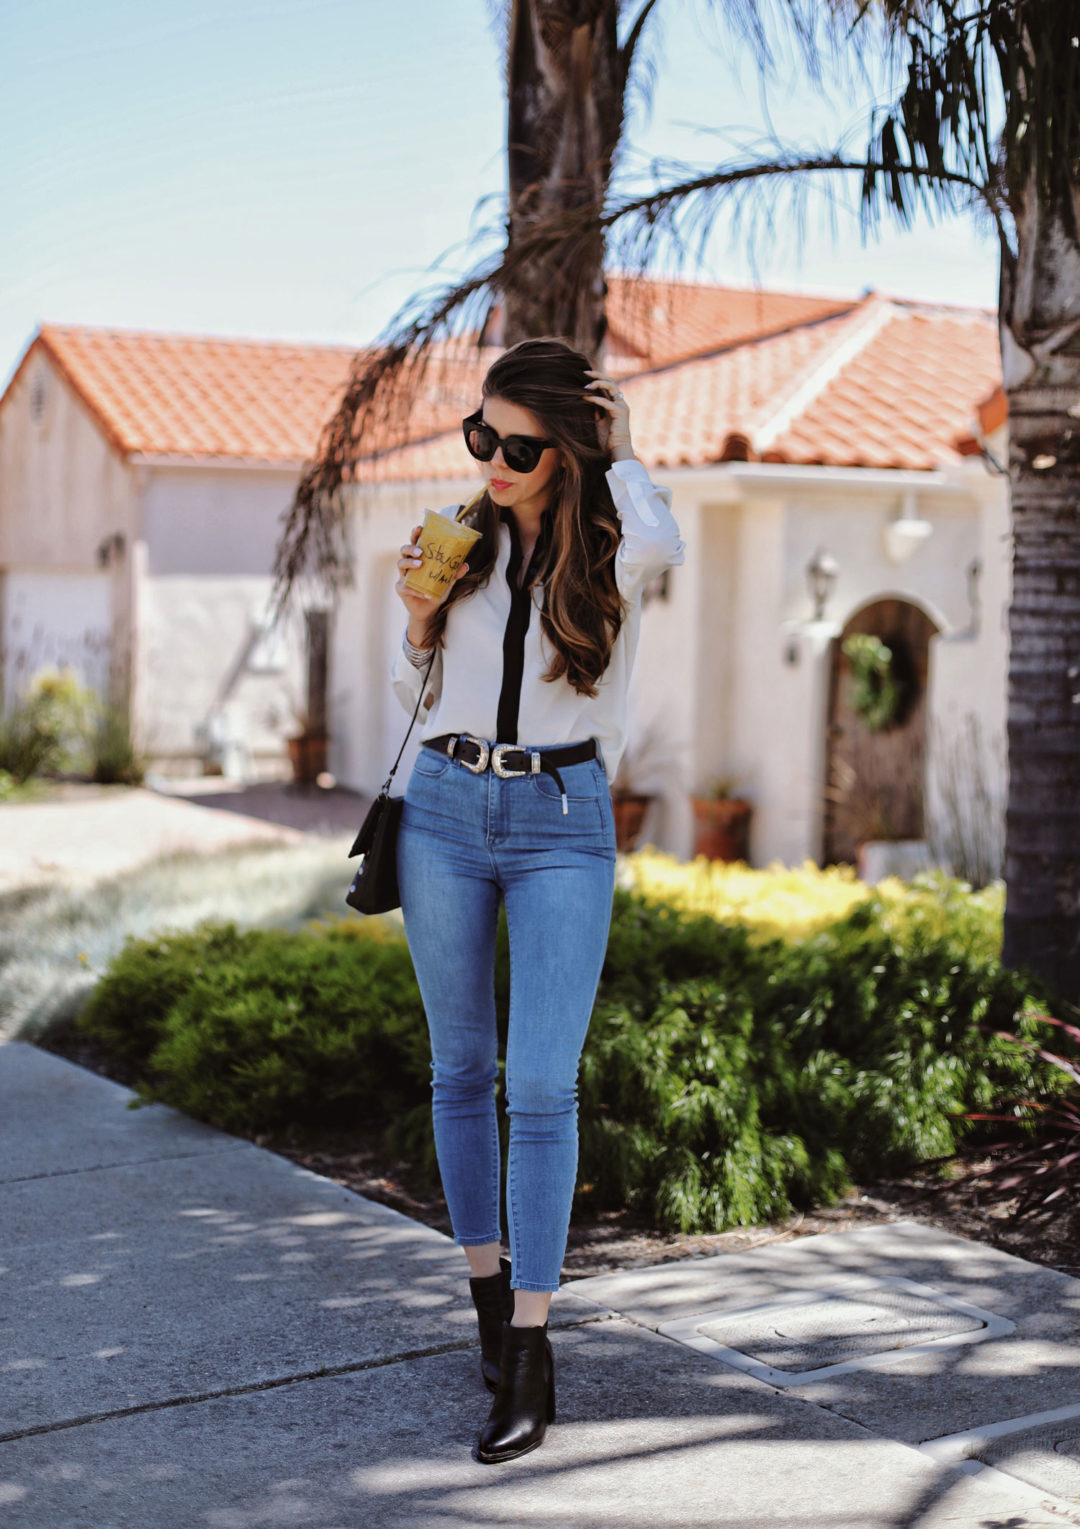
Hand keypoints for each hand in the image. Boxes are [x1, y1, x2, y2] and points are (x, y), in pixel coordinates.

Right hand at [395, 524, 468, 641]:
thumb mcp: (448, 582)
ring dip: (410, 563)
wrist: (429, 610)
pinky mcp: (401, 589)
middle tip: (420, 551)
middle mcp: (409, 564)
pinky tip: (424, 593)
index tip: (419, 528)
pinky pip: (405, 586)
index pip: (415, 542)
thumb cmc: (436, 591)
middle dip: (411, 548)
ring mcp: (403, 576)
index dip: (415, 534)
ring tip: (420, 565)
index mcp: (419, 558)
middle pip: (404, 550)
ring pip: (400, 564)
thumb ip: (455, 573)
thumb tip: (465, 564)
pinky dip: (415, 589)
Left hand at [584, 371, 633, 460]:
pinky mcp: (620, 413)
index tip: (583, 376)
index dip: (597, 379)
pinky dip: (595, 399)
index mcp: (616, 403)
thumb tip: (585, 401)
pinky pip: (606, 402)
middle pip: (610, 381)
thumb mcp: (598, 421)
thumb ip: (595, 411)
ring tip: (585, 385)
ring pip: (611, 386)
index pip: (607, 385)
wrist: (616, 451)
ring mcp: (621, 407)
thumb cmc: (607, 440)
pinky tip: (585, 398)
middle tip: (584, 373)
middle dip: (598, 375)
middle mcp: (620, 402)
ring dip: (598, 383)